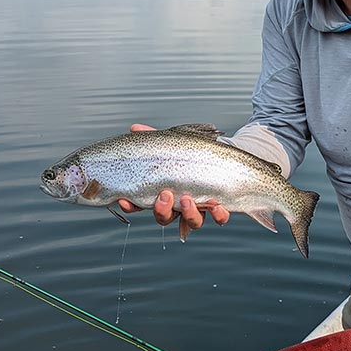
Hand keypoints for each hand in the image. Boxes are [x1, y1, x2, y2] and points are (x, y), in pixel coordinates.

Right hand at [117, 123, 230, 239]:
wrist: (225, 157)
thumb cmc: (194, 153)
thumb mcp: (173, 144)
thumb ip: (154, 138)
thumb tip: (135, 129)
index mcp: (163, 192)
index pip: (142, 204)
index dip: (131, 205)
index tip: (124, 201)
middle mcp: (180, 205)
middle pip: (165, 217)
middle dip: (162, 209)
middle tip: (164, 194)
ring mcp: (200, 208)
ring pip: (192, 221)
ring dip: (188, 213)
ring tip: (187, 199)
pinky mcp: (220, 208)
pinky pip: (220, 218)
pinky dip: (218, 214)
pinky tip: (215, 204)